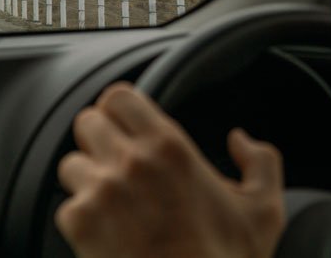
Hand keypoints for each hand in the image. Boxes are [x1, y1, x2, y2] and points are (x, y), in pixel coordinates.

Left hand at [55, 82, 285, 257]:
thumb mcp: (263, 211)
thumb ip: (261, 162)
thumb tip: (241, 140)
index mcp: (170, 147)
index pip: (119, 97)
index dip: (121, 111)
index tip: (128, 128)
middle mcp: (130, 162)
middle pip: (88, 122)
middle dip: (100, 141)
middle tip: (117, 164)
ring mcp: (101, 192)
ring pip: (72, 163)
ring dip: (87, 179)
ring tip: (111, 203)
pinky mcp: (81, 225)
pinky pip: (67, 207)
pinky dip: (82, 220)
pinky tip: (107, 234)